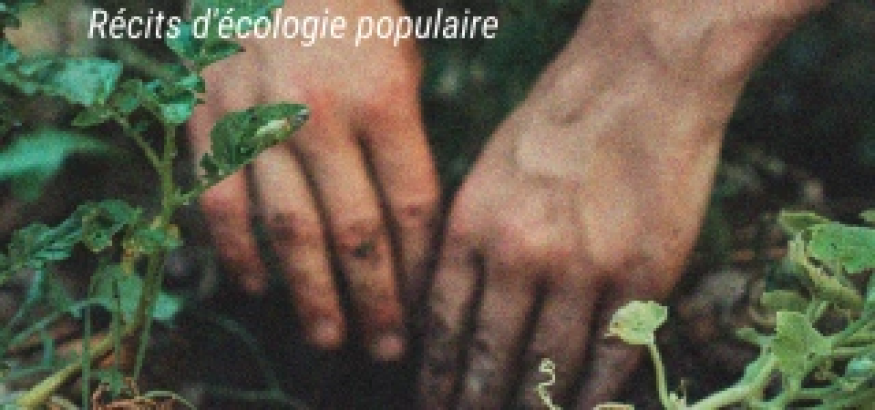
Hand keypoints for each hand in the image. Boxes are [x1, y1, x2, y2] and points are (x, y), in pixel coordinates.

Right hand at [188, 0, 438, 360]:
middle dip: (374, 300)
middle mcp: (319, 116)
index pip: (409, 207)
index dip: (417, 269)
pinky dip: (238, 254)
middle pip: (354, 232)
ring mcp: (259, 121)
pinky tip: (259, 289)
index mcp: (381, 100)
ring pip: (288, 230)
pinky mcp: (210, 122)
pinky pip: (221, 203)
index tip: (424, 310)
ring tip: (329, 338)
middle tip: (385, 350)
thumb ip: (404, 143)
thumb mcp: (401, 64)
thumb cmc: (354, 19)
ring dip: (310, 294)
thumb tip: (409, 232)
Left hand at [419, 0, 829, 406]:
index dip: (439, 376)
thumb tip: (452, 315)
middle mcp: (521, 256)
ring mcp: (584, 270)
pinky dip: (594, 393)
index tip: (434, 402)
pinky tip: (580, 408)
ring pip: (550, 367)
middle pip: (491, 358)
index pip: (445, 328)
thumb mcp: (486, 175)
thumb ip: (467, 245)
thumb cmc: (555, 124)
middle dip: (476, 402)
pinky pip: (612, 355)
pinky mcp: (643, 276)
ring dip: (533, 405)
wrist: (638, 82)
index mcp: (473, 228)